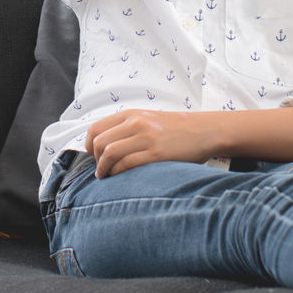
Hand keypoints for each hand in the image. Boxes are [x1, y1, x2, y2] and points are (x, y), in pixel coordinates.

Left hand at [84, 109, 215, 177]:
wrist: (203, 131)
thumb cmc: (175, 129)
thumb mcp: (148, 120)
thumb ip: (127, 128)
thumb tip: (103, 146)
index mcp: (131, 114)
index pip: (96, 128)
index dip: (88, 145)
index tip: (93, 156)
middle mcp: (136, 123)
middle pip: (99, 142)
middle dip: (95, 160)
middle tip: (100, 170)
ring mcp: (146, 137)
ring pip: (110, 153)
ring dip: (103, 169)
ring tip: (106, 176)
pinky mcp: (156, 153)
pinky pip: (127, 164)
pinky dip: (118, 173)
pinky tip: (120, 178)